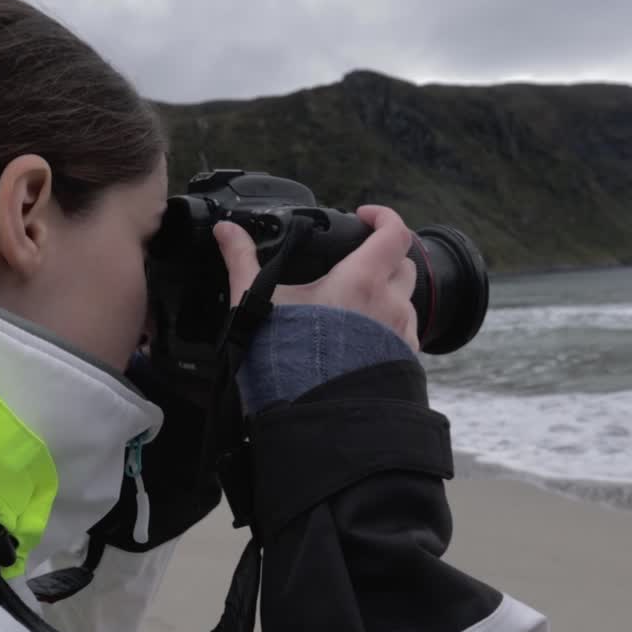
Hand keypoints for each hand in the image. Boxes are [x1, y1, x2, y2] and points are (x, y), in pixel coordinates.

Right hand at [213, 205, 419, 350]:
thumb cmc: (286, 357)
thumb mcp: (258, 302)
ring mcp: (402, 335)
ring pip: (406, 301)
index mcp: (362, 280)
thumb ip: (243, 260)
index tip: (362, 216)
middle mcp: (390, 304)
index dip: (382, 216)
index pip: (394, 232)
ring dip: (386, 295)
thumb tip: (226, 231)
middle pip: (404, 265)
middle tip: (355, 262)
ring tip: (352, 306)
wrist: (313, 415)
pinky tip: (359, 340)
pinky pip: (405, 335)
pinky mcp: (403, 362)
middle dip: (384, 256)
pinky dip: (388, 328)